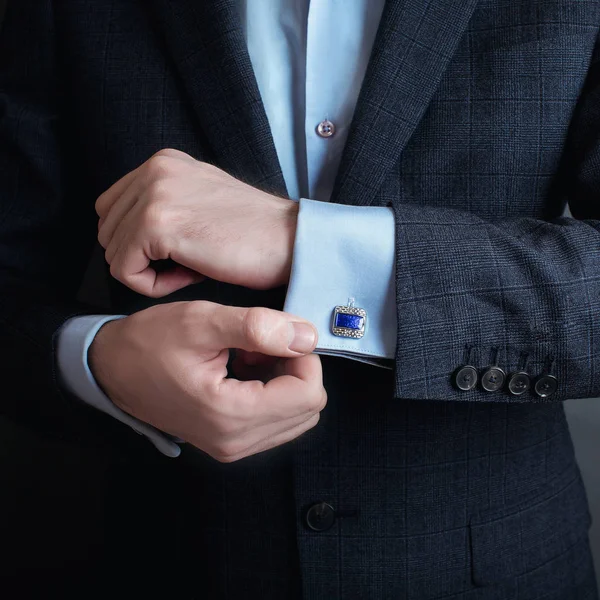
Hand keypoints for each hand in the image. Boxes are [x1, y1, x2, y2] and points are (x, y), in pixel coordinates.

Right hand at [89, 301, 324, 461]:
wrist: (112, 370)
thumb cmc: (150, 343)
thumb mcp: (202, 322)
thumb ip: (259, 328)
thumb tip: (307, 337)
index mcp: (231, 415)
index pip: (309, 394)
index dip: (303, 357)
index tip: (278, 335)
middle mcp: (236, 441)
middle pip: (308, 407)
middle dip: (295, 368)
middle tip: (261, 344)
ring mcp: (233, 447)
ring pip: (297, 415)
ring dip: (284, 380)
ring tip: (249, 354)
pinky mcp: (230, 443)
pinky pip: (277, 421)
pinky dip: (272, 392)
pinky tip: (245, 368)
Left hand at [95, 149, 297, 296]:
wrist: (289, 241)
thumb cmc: (255, 233)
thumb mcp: (204, 200)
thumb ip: (167, 204)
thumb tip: (132, 234)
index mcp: (164, 163)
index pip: (113, 208)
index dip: (139, 242)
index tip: (179, 252)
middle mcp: (154, 170)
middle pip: (108, 231)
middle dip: (141, 258)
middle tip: (185, 264)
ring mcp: (154, 195)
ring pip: (114, 252)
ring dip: (149, 272)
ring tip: (190, 270)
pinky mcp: (157, 224)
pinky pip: (125, 270)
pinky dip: (152, 285)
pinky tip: (189, 277)